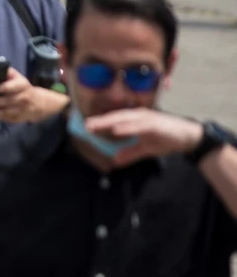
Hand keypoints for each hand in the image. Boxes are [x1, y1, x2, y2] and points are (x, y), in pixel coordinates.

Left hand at [0, 68, 67, 122]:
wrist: (39, 102)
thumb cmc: (22, 87)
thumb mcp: (18, 78)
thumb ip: (7, 74)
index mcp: (23, 85)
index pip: (16, 86)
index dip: (7, 87)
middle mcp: (23, 97)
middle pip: (9, 100)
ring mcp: (21, 109)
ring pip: (6, 112)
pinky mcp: (18, 118)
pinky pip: (6, 118)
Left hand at [87, 109, 206, 166]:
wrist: (189, 137)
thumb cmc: (167, 139)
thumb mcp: (146, 148)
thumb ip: (130, 153)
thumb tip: (116, 161)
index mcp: (136, 119)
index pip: (115, 120)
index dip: (101, 123)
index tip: (86, 127)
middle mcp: (139, 115)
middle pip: (116, 117)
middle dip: (100, 121)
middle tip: (85, 126)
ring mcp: (147, 119)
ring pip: (124, 119)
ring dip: (109, 122)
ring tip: (95, 126)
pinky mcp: (155, 124)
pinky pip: (138, 125)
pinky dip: (127, 127)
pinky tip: (116, 130)